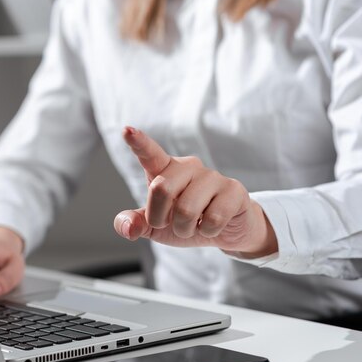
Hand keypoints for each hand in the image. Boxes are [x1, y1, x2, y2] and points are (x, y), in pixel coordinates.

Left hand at [113, 127, 276, 257]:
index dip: (138, 142)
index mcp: (165, 170)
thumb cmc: (186, 222)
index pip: (150, 154)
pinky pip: (213, 219)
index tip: (126, 130)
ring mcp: (212, 176)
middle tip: (171, 223)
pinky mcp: (234, 189)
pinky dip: (208, 232)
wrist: (225, 231)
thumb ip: (137, 223)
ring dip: (185, 229)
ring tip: (194, 225)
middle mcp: (188, 166)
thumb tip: (128, 228)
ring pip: (186, 210)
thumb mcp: (156, 226)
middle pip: (161, 189)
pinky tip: (213, 225)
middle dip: (160, 218)